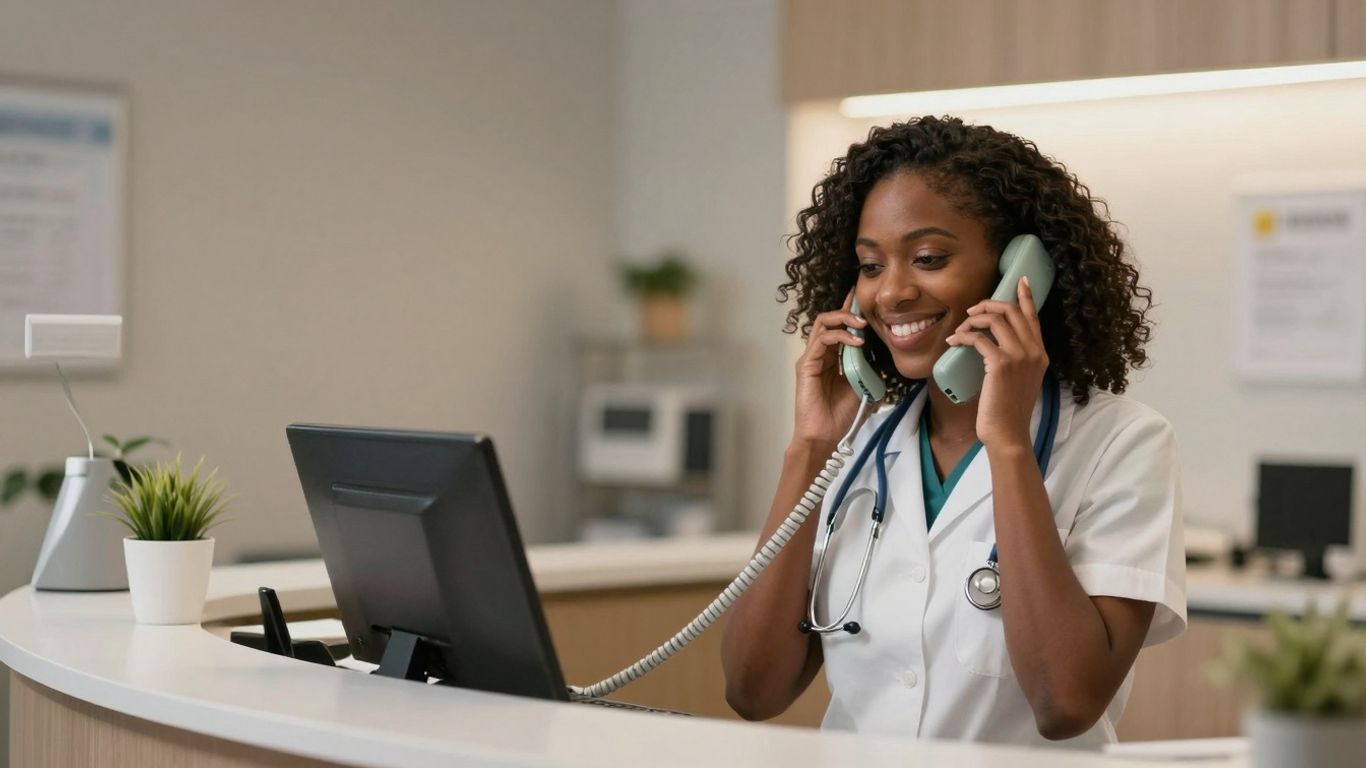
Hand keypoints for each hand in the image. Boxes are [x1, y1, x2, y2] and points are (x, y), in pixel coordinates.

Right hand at [792, 292, 867, 449]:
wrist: (826, 435)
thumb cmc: (842, 416)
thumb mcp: (864, 387)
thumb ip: (870, 370)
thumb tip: (886, 359)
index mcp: (833, 359)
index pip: (839, 328)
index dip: (849, 312)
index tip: (862, 299)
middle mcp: (821, 354)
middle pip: (830, 320)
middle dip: (847, 310)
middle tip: (864, 309)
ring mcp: (812, 358)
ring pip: (824, 323)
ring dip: (844, 319)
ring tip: (862, 325)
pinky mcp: (807, 364)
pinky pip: (822, 340)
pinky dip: (840, 336)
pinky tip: (857, 342)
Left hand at [945, 277, 1048, 450]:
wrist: (1009, 433)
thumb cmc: (1009, 411)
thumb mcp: (1020, 381)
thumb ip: (1016, 361)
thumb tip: (993, 344)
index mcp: (1041, 354)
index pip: (1033, 317)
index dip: (1026, 296)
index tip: (1020, 280)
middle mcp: (1034, 352)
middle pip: (1012, 311)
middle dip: (989, 304)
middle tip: (973, 311)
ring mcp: (1019, 356)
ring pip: (995, 319)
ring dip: (973, 319)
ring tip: (960, 328)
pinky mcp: (1001, 364)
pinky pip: (978, 338)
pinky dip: (963, 336)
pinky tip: (953, 341)